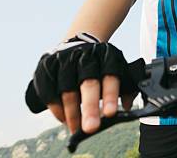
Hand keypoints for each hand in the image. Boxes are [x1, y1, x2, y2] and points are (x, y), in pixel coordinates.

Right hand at [25, 33, 144, 133]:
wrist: (77, 46)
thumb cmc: (100, 66)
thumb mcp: (117, 70)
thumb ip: (127, 88)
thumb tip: (129, 107)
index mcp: (107, 55)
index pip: (111, 76)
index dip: (110, 95)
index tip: (111, 114)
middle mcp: (86, 55)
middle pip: (88, 83)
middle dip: (89, 108)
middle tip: (91, 129)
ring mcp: (64, 59)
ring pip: (67, 90)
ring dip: (72, 113)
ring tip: (76, 129)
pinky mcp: (47, 65)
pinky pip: (49, 91)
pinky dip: (56, 108)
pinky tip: (63, 119)